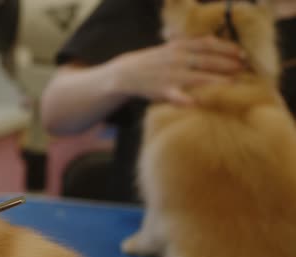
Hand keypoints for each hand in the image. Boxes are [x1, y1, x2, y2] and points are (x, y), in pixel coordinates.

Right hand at [116, 36, 245, 104]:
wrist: (126, 73)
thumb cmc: (153, 61)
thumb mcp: (170, 48)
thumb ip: (190, 45)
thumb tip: (214, 40)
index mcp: (179, 47)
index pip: (208, 45)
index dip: (227, 48)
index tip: (242, 54)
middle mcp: (177, 59)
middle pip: (207, 60)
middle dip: (228, 64)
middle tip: (244, 69)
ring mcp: (170, 75)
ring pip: (198, 77)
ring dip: (217, 80)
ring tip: (233, 83)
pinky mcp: (163, 90)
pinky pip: (177, 96)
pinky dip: (187, 100)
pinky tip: (198, 103)